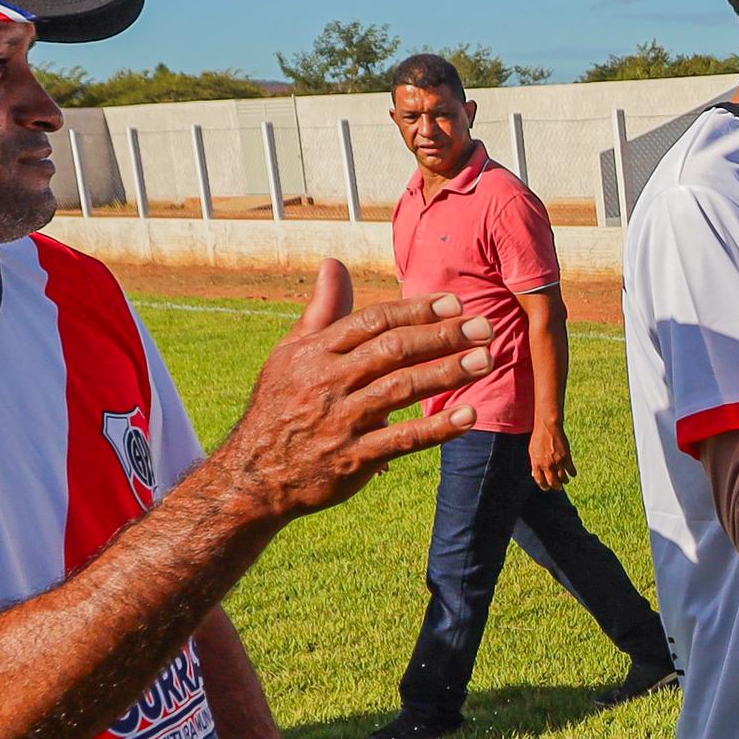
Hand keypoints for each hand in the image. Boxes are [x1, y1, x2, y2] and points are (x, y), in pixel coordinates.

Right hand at [214, 262, 491, 521]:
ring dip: (447, 373)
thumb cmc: (279, 406)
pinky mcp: (351, 460)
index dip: (416, 310)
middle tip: (485, 327)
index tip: (454, 303)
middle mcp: (328, 382)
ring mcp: (340, 421)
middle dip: (443, 336)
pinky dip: (437, 428)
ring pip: (401, 389)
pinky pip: (401, 441)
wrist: (252, 475)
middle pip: (394, 350)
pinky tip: (469, 416)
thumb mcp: (289, 354)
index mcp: (316, 353)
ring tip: (486, 360)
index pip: (374, 321)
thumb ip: (321, 310)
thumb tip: (333, 263)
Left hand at [529, 421, 574, 493]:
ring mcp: (557, 462)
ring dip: (565, 481)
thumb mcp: (532, 452)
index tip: (547, 487)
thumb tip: (534, 474)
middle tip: (558, 487)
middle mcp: (547, 465)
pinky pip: (571, 470)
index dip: (544, 487)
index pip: (540, 482)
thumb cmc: (539, 439)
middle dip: (556, 487)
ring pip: (563, 479)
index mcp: (537, 464)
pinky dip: (572, 473)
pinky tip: (572, 473)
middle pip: (553, 483)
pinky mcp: (566, 457)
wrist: (548, 428)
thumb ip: (534, 464)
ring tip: (565, 481)